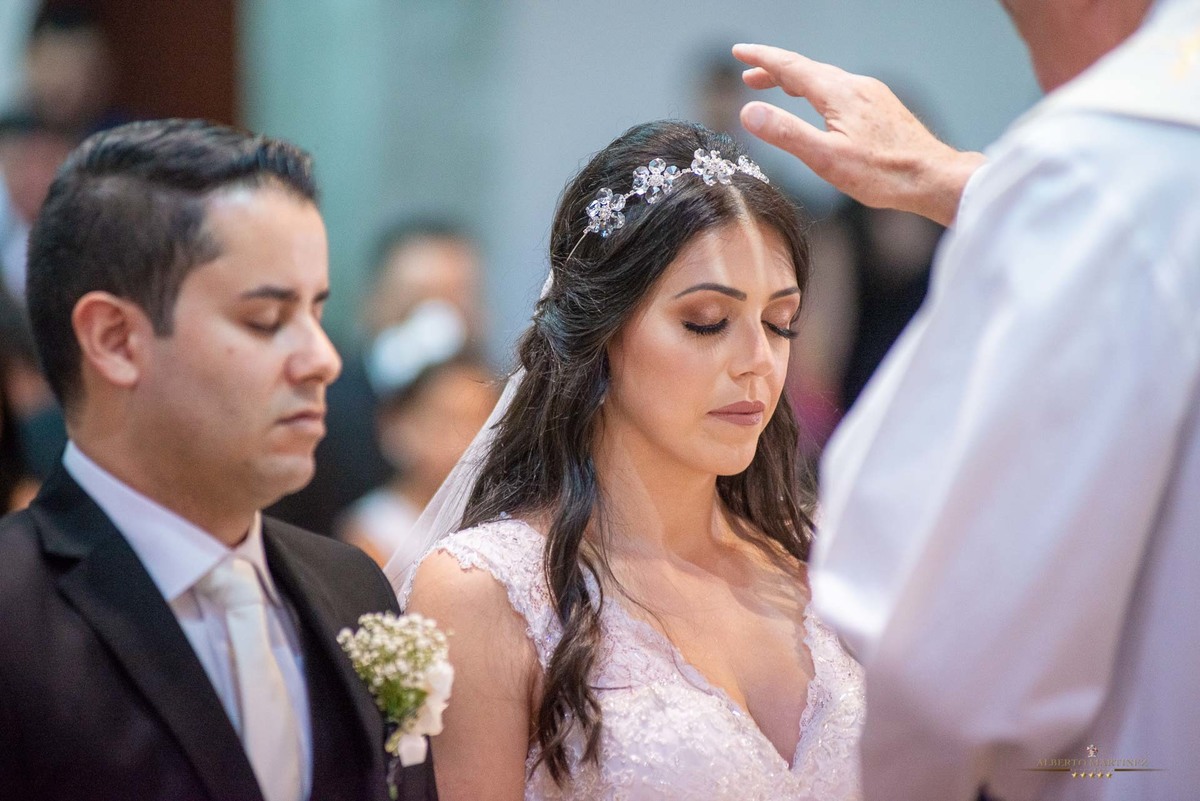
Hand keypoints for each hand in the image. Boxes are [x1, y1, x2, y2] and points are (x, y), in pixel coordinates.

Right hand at [732, 43, 985, 225]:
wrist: (933, 177)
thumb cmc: (882, 174)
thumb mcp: (826, 159)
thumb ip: (786, 133)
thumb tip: (748, 111)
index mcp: (839, 94)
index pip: (791, 67)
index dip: (762, 59)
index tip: (738, 53)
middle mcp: (856, 86)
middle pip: (807, 70)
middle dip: (775, 70)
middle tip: (748, 77)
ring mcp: (872, 95)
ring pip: (826, 79)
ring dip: (797, 81)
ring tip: (778, 88)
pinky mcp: (882, 107)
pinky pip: (842, 90)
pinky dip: (819, 91)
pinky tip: (821, 106)